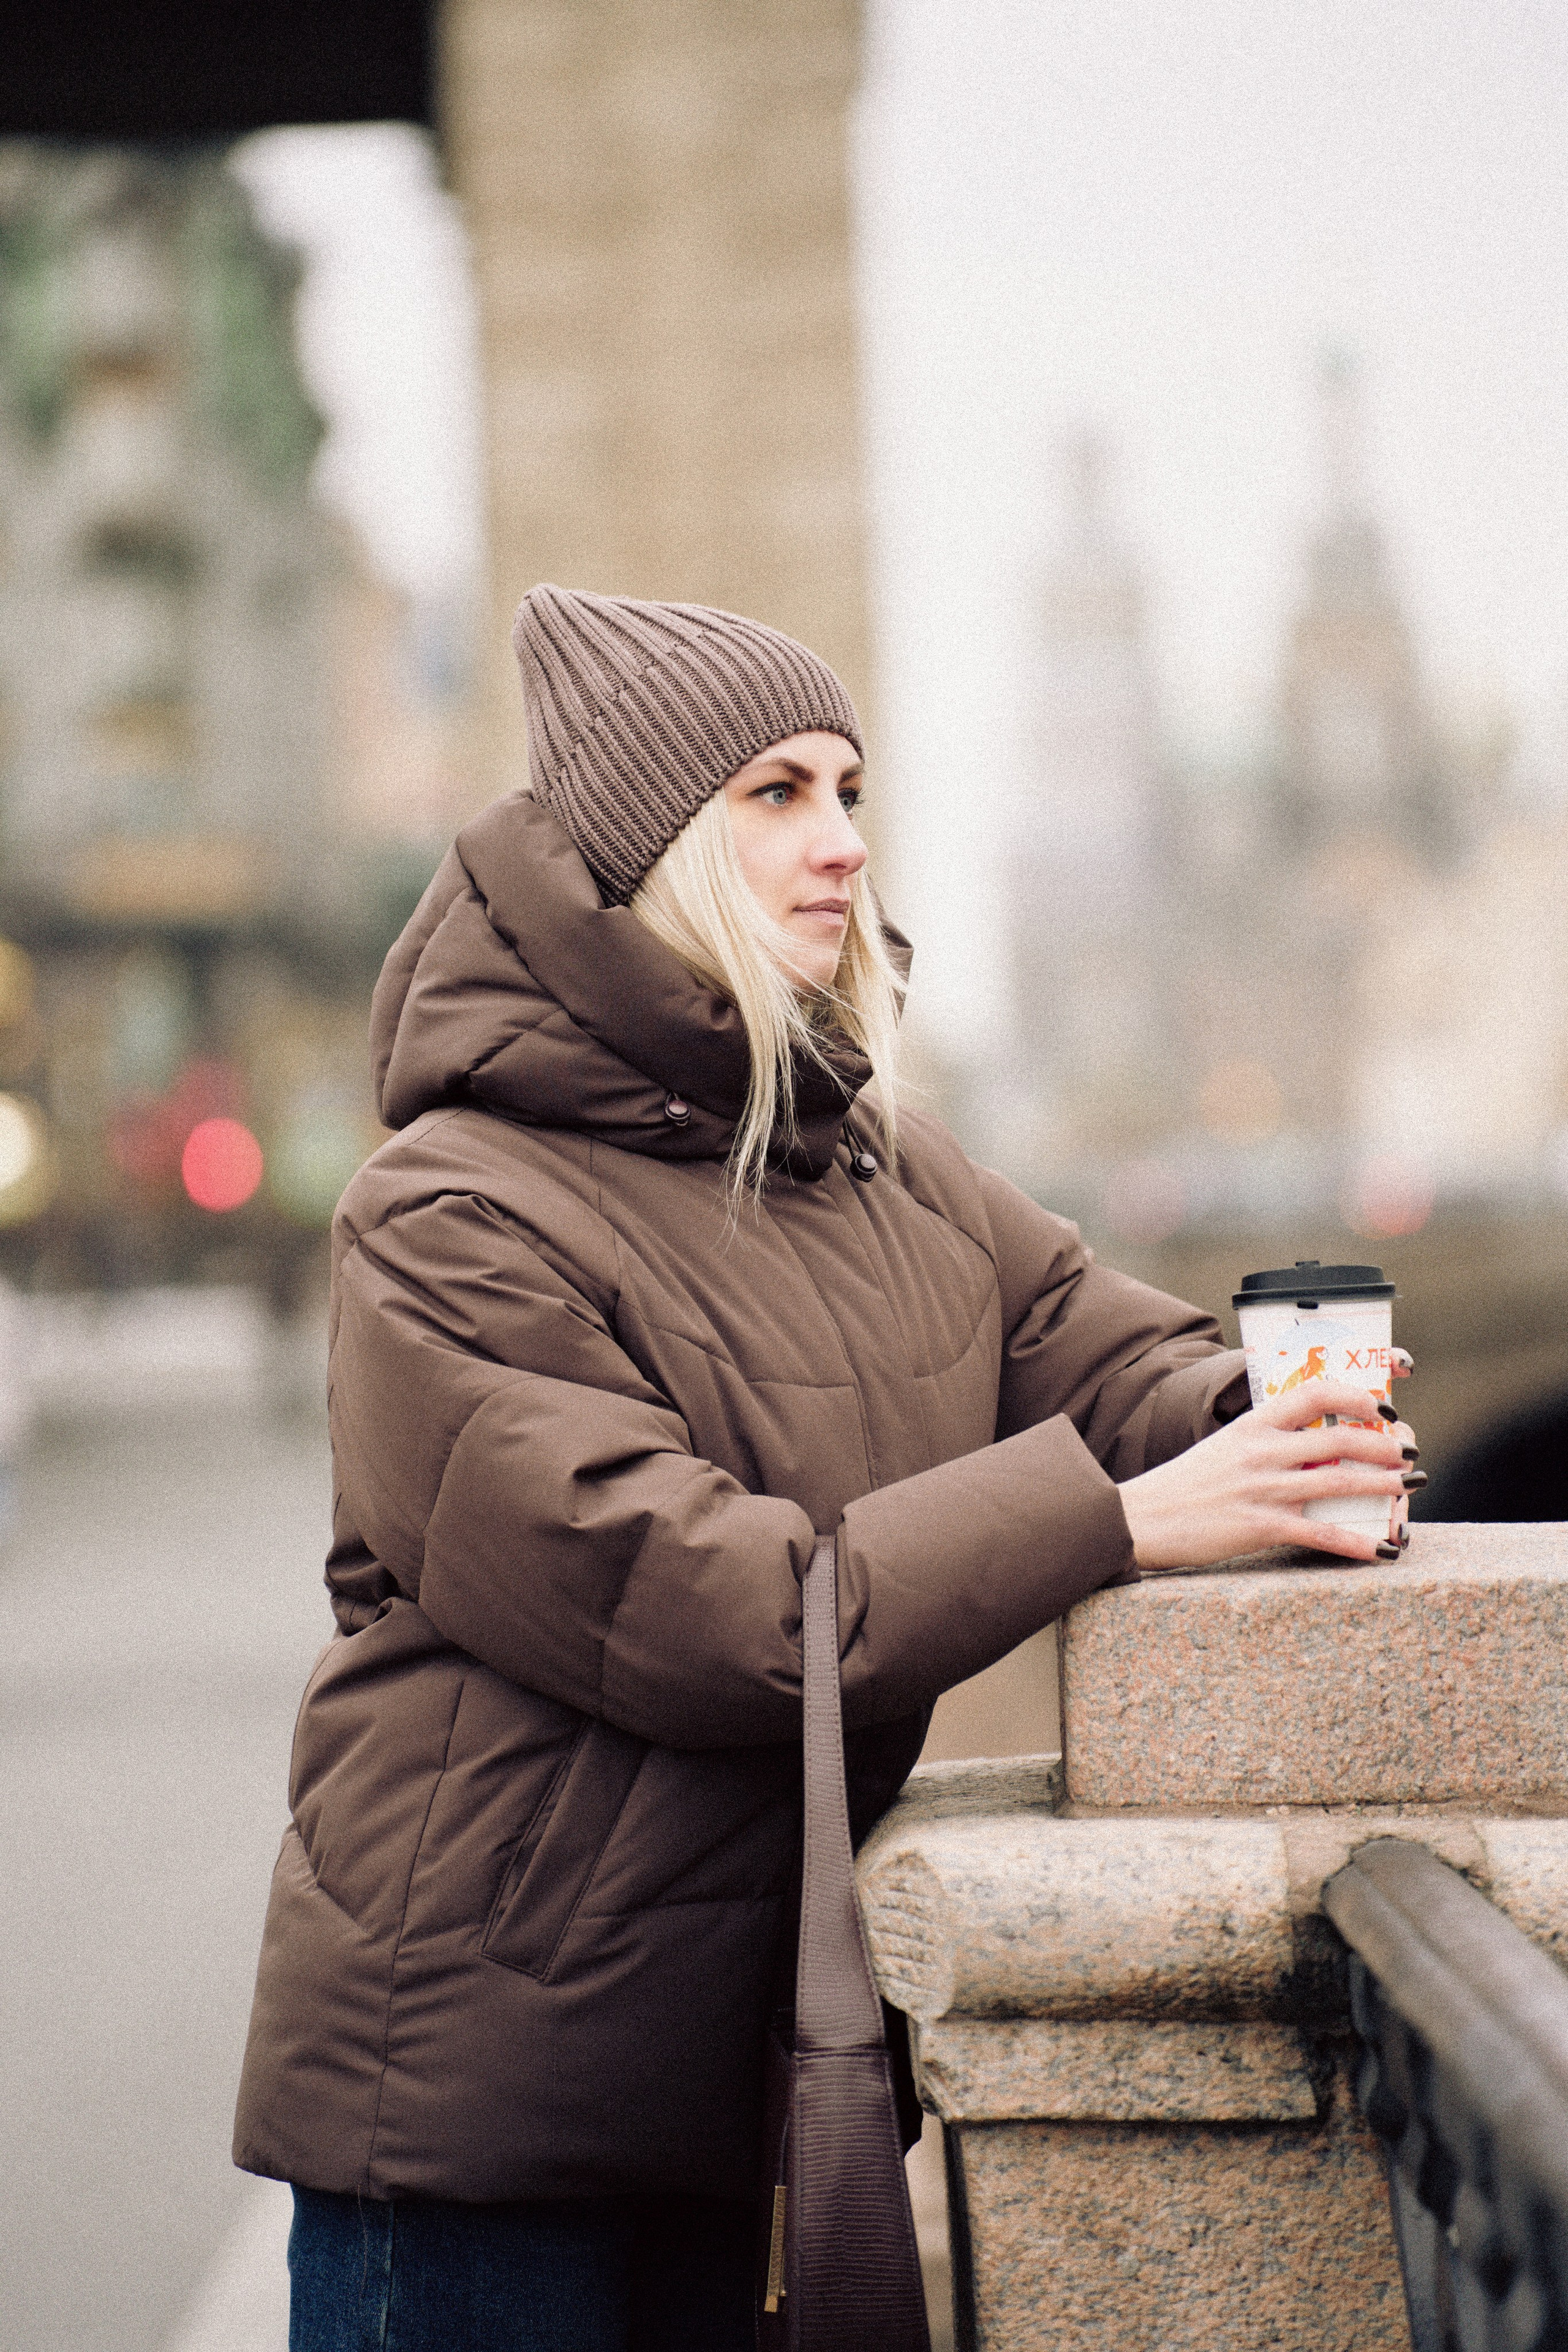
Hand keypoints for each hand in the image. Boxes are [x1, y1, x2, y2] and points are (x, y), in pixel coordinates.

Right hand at [1117, 1377, 1415, 1572]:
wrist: (1144, 1517)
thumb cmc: (1188, 1485)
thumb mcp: (1226, 1447)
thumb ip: (1267, 1441)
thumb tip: (1314, 1444)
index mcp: (1253, 1425)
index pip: (1314, 1393)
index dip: (1356, 1396)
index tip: (1382, 1409)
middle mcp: (1262, 1451)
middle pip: (1339, 1438)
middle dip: (1385, 1445)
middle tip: (1409, 1451)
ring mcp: (1263, 1488)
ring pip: (1339, 1481)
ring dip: (1384, 1486)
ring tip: (1411, 1487)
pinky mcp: (1261, 1526)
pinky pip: (1322, 1533)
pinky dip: (1359, 1542)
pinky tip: (1385, 1549)